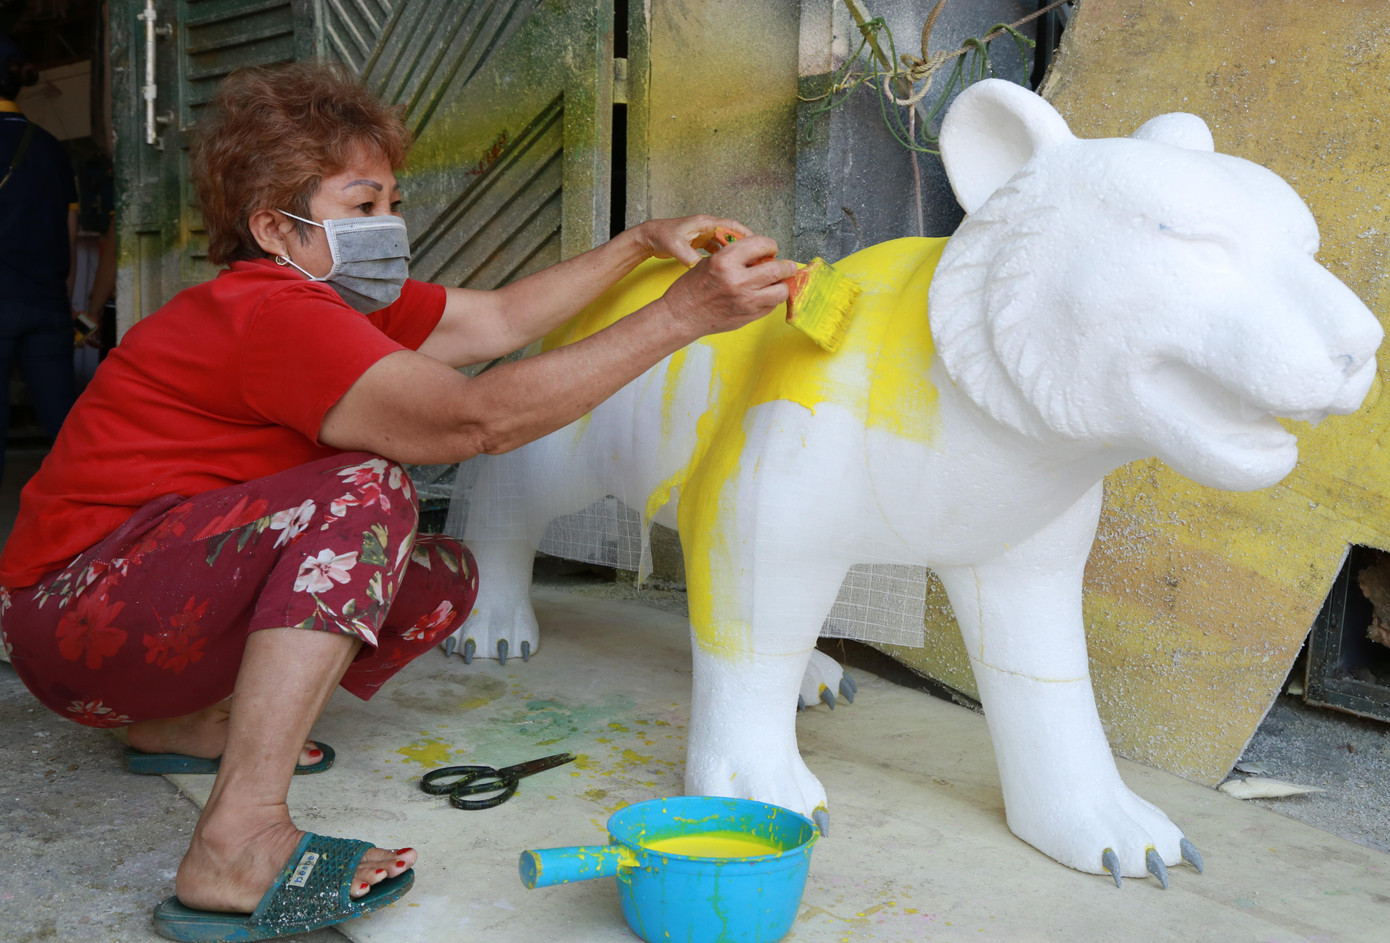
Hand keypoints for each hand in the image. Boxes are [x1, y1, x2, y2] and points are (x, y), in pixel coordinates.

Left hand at [632, 216, 755, 266]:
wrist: (649, 237)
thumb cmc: (661, 236)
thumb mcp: (675, 246)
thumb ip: (688, 255)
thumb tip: (699, 265)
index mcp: (704, 223)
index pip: (731, 226)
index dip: (746, 235)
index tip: (758, 245)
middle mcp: (706, 227)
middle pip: (732, 235)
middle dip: (745, 246)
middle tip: (756, 257)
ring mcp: (704, 234)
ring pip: (725, 243)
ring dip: (735, 253)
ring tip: (745, 264)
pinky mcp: (700, 242)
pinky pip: (717, 249)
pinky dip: (724, 257)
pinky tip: (728, 268)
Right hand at [660, 234, 796, 337]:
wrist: (682, 315)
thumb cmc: (693, 287)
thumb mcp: (711, 261)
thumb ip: (736, 257)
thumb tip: (763, 255)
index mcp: (725, 261)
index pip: (761, 244)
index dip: (770, 245)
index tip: (771, 248)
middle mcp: (737, 281)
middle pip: (777, 269)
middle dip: (787, 266)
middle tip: (787, 266)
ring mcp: (745, 301)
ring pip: (780, 291)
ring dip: (782, 285)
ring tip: (777, 282)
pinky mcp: (748, 316)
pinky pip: (771, 306)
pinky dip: (771, 299)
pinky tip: (764, 295)